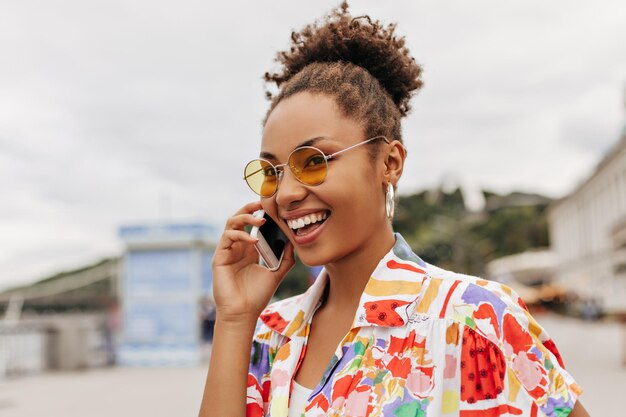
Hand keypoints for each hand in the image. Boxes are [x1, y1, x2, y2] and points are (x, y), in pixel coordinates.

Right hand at [211, 200, 294, 323]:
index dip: (260, 213)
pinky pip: (227, 238)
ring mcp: (227, 251)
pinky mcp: (219, 257)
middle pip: (239, 218)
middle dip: (250, 208)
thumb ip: (284, 259)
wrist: (243, 314)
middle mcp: (236, 247)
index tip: (273, 206)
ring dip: (246, 218)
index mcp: (248, 249)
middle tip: (263, 202)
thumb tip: (293, 243)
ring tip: (261, 220)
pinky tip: (253, 241)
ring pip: (231, 223)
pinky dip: (241, 235)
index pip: (252, 224)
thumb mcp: (275, 274)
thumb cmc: (257, 296)